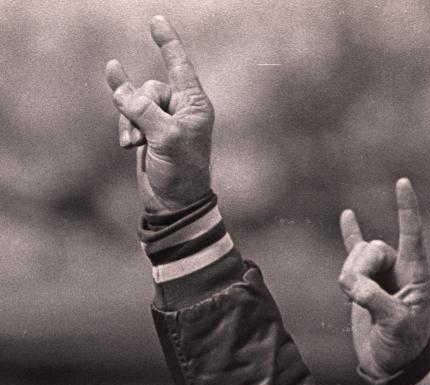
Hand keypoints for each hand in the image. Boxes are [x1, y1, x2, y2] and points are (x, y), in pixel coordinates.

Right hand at [105, 16, 213, 215]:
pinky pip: (126, 114)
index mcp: (196, 106)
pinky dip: (124, 128)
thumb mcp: (164, 137)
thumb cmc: (181, 172)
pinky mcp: (147, 130)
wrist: (174, 203)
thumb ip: (141, 108)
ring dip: (129, 122)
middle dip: (137, 108)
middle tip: (143, 138)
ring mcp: (163, 120)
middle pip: (147, 87)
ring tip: (135, 146)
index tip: (157, 19)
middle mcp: (182, 109)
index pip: (179, 66)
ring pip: (133, 101)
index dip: (167, 42)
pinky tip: (127, 145)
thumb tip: (118, 82)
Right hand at [338, 179, 429, 378]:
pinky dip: (349, 236)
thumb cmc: (402, 348)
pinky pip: (354, 252)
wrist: (392, 367)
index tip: (403, 183)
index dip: (407, 210)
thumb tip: (352, 283)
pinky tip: (347, 216)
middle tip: (356, 296)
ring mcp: (382, 275)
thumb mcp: (395, 326)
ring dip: (349, 276)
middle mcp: (400, 270)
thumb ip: (375, 300)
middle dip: (359, 269)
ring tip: (353, 301)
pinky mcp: (364, 283)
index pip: (412, 235)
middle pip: (372, 249)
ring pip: (356, 256)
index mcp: (417, 276)